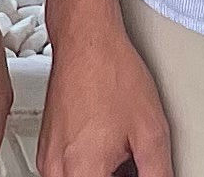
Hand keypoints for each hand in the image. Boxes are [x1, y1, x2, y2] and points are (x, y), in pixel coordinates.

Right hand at [39, 21, 172, 176]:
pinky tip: (110, 150)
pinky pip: (68, 173)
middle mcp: (57, 170)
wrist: (86, 40)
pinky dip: (91, 169)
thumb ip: (157, 174)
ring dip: (104, 175)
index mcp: (83, 171)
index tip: (138, 173)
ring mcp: (48, 160)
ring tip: (124, 156)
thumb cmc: (111, 73)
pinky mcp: (46, 149)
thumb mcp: (151, 133)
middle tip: (132, 164)